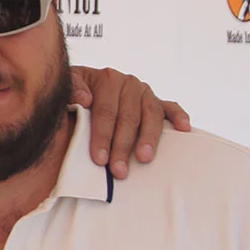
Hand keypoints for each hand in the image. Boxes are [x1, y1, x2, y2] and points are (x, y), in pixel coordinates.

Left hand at [70, 66, 190, 178]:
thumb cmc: (72, 94)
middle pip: (128, 117)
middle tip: (119, 170)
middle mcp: (128, 83)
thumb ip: (70, 90)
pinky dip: (179, 116)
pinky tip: (184, 128)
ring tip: (144, 159)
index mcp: (107, 79)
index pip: (105, 111)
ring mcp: (144, 92)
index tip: (99, 159)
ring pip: (151, 114)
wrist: (83, 87)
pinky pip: (171, 107)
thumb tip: (84, 99)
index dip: (102, 136)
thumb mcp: (64, 89)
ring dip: (149, 138)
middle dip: (122, 146)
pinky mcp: (157, 100)